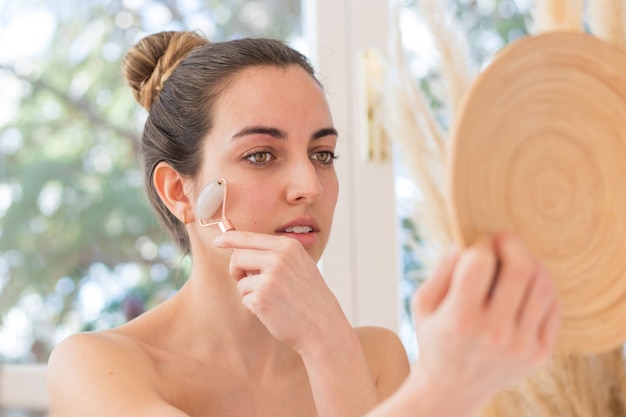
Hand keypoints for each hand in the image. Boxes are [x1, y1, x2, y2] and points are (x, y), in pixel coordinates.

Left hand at [213, 231, 350, 353]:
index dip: (230, 239)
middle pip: (238, 257)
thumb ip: (276, 255)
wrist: (322, 327)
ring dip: (249, 292)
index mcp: (288, 246)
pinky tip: (272, 311)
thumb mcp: (301, 265)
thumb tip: (242, 249)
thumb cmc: (311, 298)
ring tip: (272, 300)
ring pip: (240, 281)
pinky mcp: (261, 299)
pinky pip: (244, 298)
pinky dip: (254, 306)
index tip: (219, 241)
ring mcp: (269, 278)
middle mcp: (278, 258)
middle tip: (249, 282)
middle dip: (237, 270)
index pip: (250, 237)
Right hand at [410, 233, 560, 413]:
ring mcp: (520, 346)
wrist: (452, 388)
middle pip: (520, 269)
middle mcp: (493, 333)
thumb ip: (441, 270)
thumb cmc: (435, 338)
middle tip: (503, 240)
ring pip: (542, 285)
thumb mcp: (423, 304)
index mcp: (459, 318)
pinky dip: (543, 287)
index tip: (478, 245)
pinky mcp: (539, 354)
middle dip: (512, 243)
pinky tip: (527, 283)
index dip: (481, 245)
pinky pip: (553, 307)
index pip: (479, 263)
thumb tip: (463, 242)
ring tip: (516, 261)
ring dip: (531, 263)